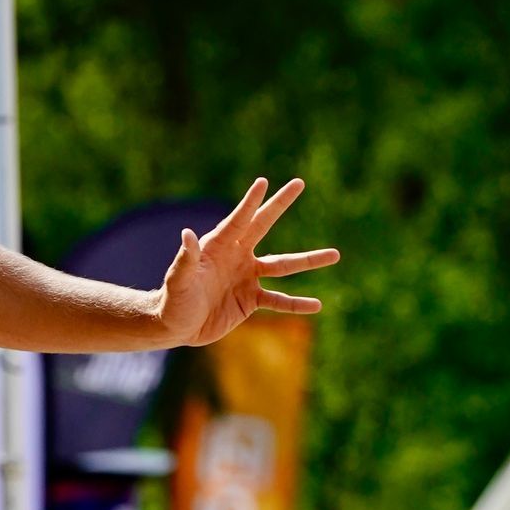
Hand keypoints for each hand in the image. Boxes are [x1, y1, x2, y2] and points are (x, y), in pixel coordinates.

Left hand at [157, 178, 338, 347]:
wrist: (176, 326)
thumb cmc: (173, 300)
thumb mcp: (178, 280)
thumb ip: (186, 259)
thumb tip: (187, 234)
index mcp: (218, 246)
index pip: (238, 220)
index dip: (250, 202)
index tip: (264, 182)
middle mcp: (237, 256)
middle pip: (263, 225)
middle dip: (280, 204)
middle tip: (299, 182)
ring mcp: (247, 277)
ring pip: (283, 265)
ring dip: (309, 260)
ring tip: (335, 255)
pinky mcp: (252, 300)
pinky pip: (279, 300)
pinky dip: (297, 304)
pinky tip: (317, 305)